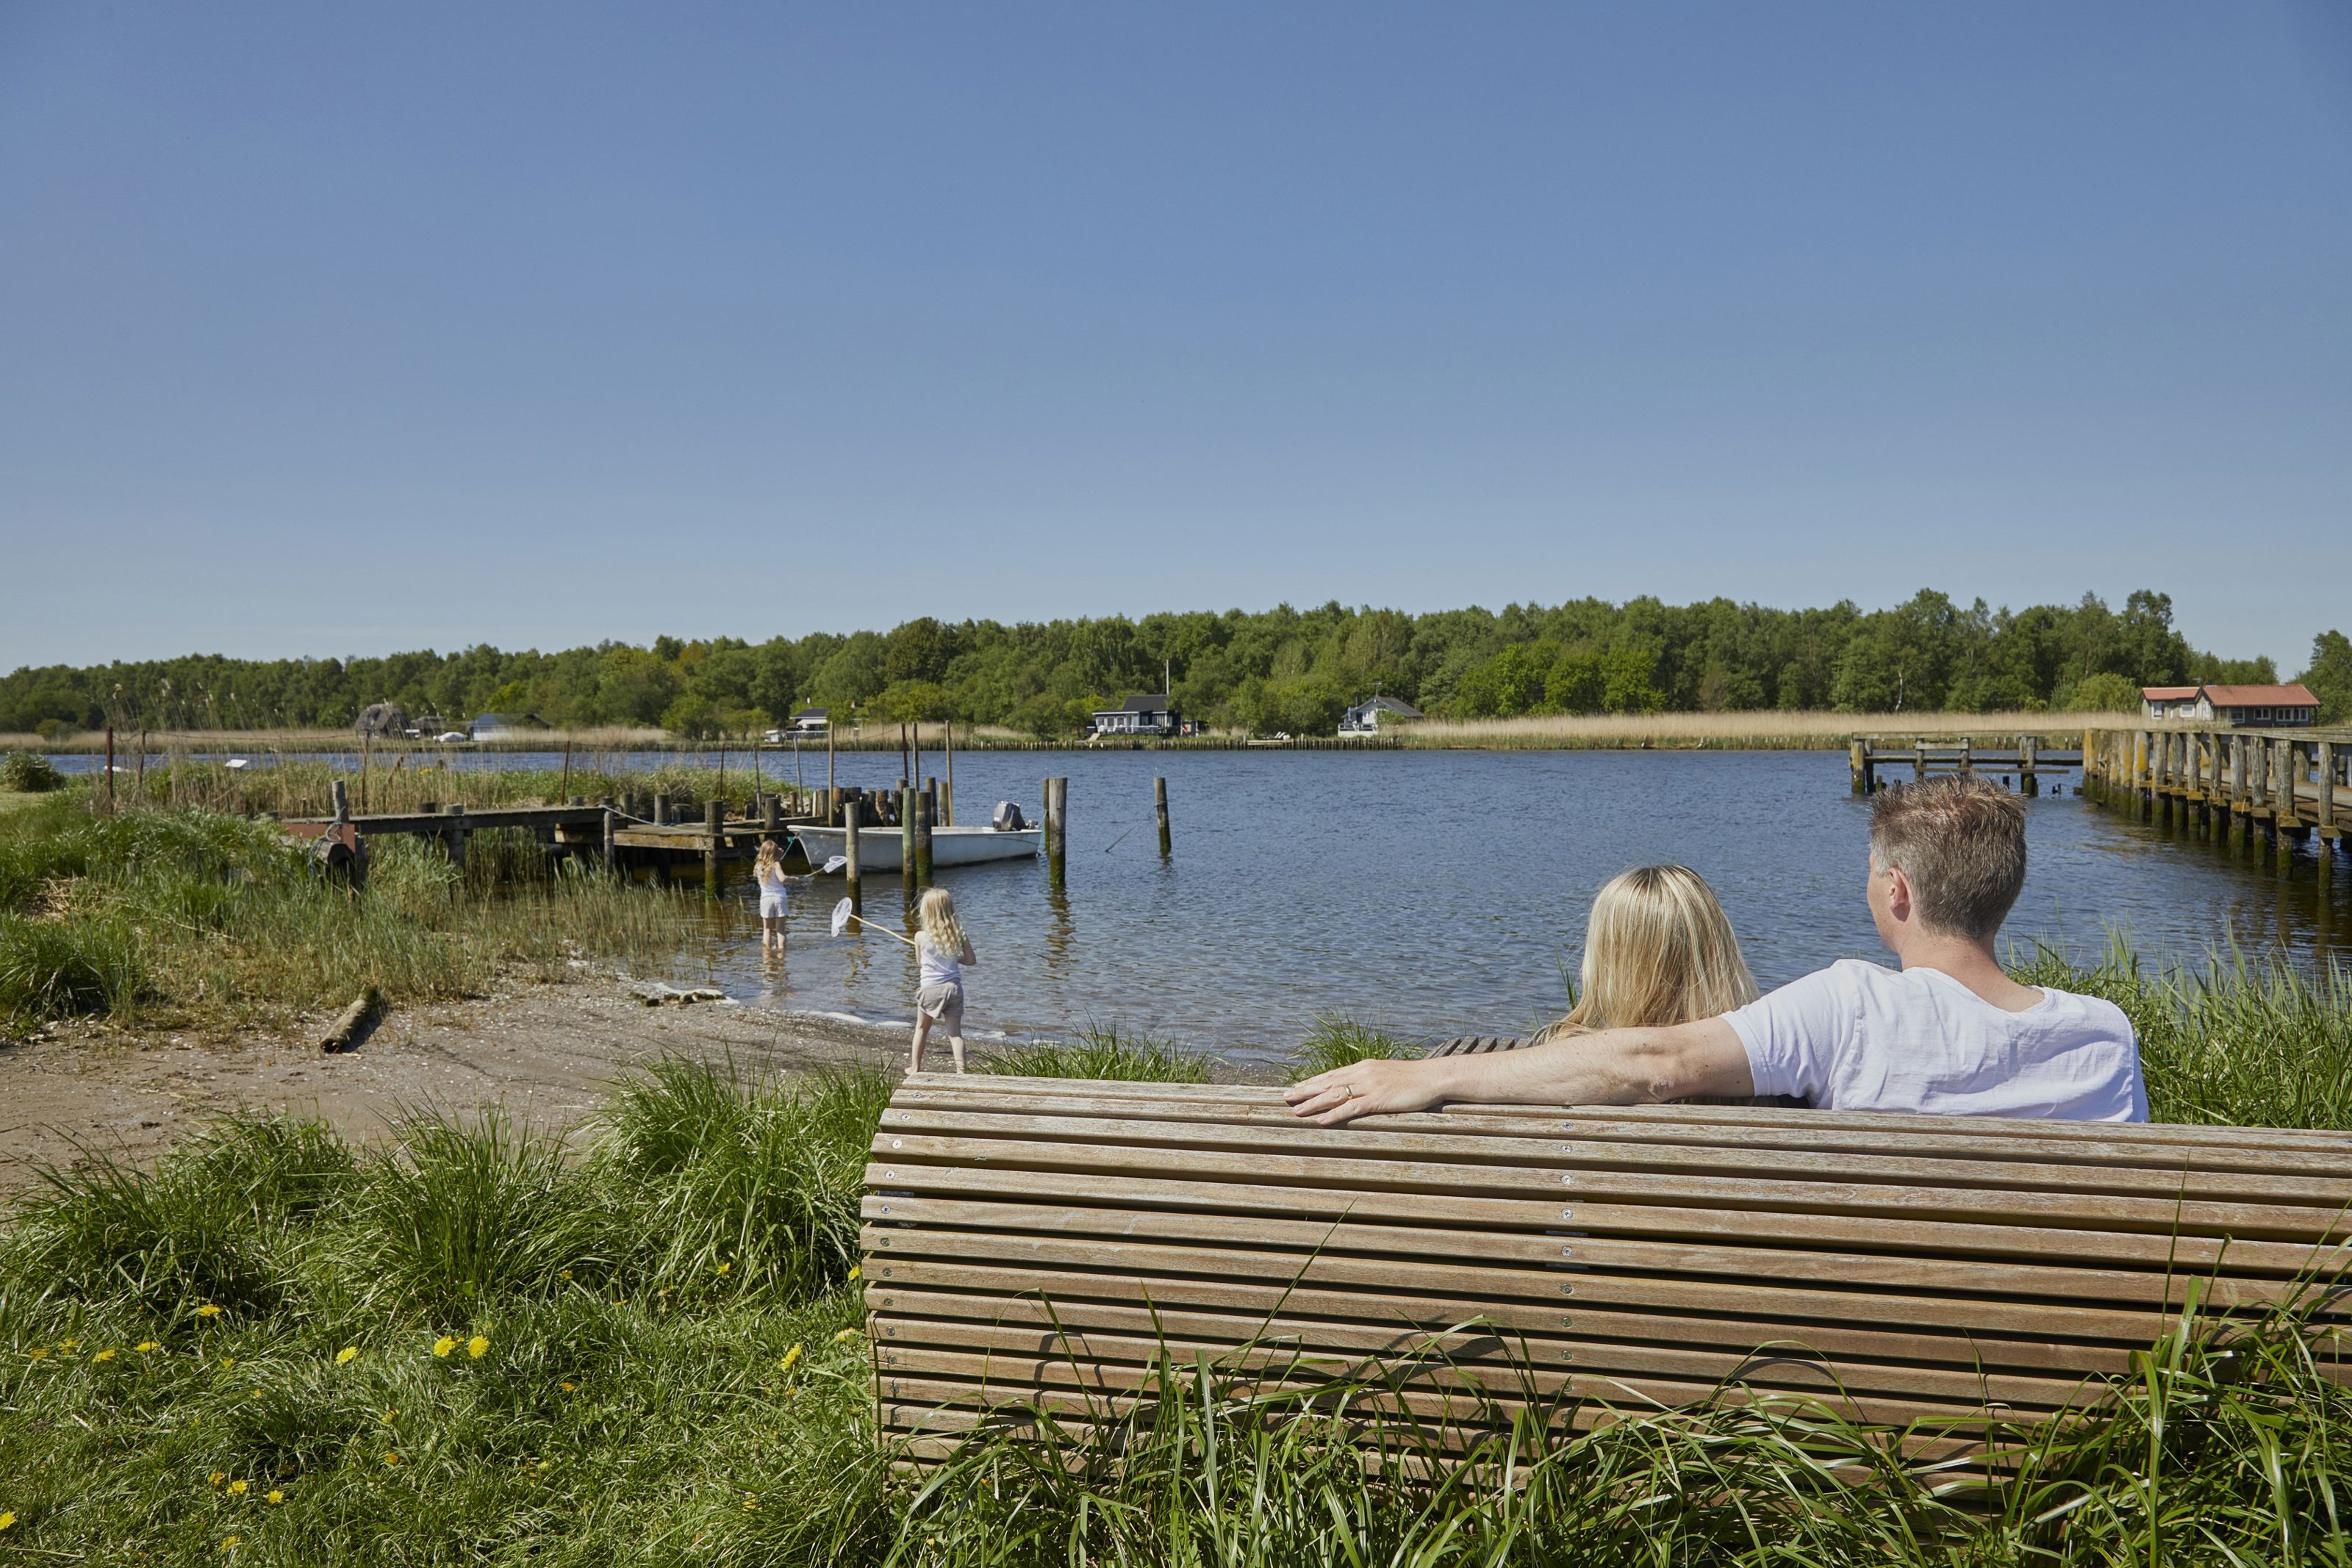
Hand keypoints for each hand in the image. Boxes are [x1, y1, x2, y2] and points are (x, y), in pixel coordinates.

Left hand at [1282, 1058, 1447, 1125]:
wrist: (1433, 1077)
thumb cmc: (1413, 1078)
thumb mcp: (1387, 1075)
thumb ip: (1370, 1080)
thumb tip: (1357, 1088)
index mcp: (1363, 1067)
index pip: (1332, 1075)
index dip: (1312, 1082)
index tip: (1296, 1088)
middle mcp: (1362, 1074)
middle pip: (1327, 1083)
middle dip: (1305, 1091)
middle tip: (1285, 1097)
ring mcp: (1370, 1086)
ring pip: (1335, 1095)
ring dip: (1313, 1103)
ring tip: (1296, 1111)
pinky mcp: (1378, 1099)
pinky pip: (1351, 1108)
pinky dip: (1334, 1114)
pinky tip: (1321, 1121)